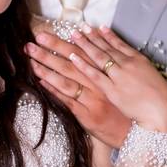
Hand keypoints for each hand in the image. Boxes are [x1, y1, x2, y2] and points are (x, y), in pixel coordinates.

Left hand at [26, 31, 131, 148]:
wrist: (135, 132)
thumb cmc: (123, 105)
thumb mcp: (115, 82)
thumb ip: (99, 66)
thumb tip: (82, 48)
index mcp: (104, 72)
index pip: (79, 53)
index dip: (60, 43)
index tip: (43, 34)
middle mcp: (98, 84)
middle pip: (70, 64)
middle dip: (49, 51)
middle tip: (32, 43)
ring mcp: (92, 100)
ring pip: (66, 81)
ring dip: (47, 69)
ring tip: (31, 59)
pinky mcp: (88, 115)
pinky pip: (68, 100)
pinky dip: (54, 90)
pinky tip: (41, 81)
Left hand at [68, 25, 166, 132]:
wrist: (164, 112)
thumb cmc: (162, 98)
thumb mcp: (152, 76)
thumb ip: (139, 69)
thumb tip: (130, 65)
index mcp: (138, 60)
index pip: (119, 44)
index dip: (107, 36)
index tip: (97, 27)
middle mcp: (127, 64)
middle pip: (106, 48)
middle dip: (92, 36)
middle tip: (80, 27)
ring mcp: (119, 76)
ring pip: (98, 57)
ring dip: (85, 45)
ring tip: (74, 35)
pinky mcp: (112, 90)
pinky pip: (94, 75)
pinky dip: (83, 65)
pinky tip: (73, 57)